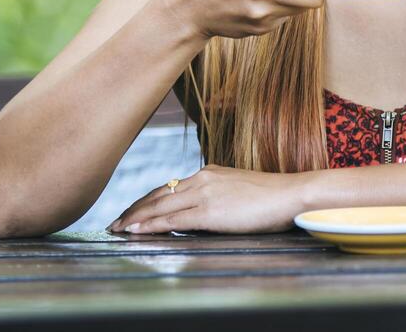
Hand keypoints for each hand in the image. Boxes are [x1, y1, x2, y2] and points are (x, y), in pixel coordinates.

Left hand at [107, 165, 306, 234]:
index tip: (130, 213)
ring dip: (135, 219)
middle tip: (113, 224)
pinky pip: (173, 219)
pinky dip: (151, 226)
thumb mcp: (238, 191)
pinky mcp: (211, 210)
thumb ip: (216, 197)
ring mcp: (205, 193)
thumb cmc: (271, 197)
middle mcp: (202, 178)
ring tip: (117, 229)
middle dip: (133, 210)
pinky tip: (136, 232)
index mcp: (208, 173)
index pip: (168, 187)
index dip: (145, 201)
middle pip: (158, 195)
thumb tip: (200, 212)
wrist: (291, 194)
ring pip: (160, 207)